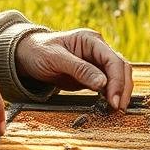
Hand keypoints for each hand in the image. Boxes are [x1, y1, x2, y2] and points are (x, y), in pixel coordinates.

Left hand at [15, 29, 131, 110]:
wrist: (27, 55)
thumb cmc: (39, 51)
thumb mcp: (56, 59)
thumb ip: (80, 69)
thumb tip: (103, 83)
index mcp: (90, 40)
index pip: (113, 60)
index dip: (117, 80)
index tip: (113, 99)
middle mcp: (97, 49)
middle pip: (121, 68)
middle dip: (122, 88)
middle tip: (118, 108)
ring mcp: (96, 62)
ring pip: (118, 76)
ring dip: (120, 92)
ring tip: (116, 110)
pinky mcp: (92, 75)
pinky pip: (108, 84)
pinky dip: (111, 94)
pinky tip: (109, 106)